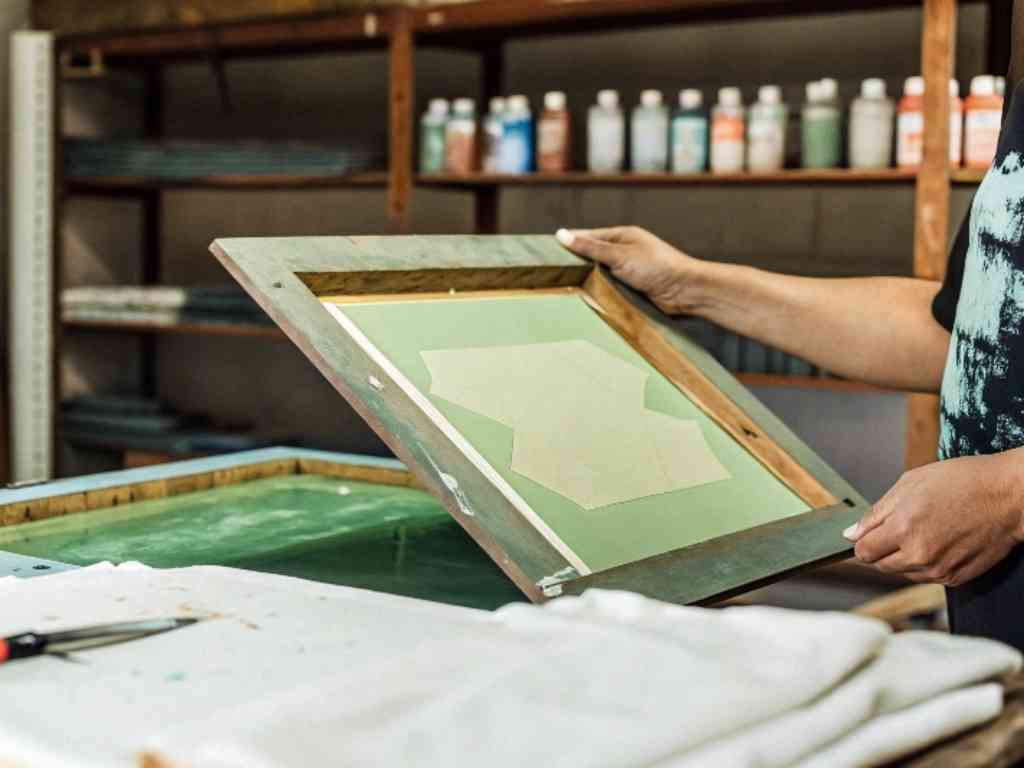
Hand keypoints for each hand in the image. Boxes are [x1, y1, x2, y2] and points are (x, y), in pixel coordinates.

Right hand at [555, 226, 700, 314]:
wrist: (685, 291)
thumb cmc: (656, 267)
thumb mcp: (620, 255)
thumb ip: (591, 247)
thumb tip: (561, 234)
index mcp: (622, 236)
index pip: (588, 237)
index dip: (569, 243)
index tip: (546, 251)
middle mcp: (625, 252)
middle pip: (593, 256)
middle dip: (576, 264)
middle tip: (550, 273)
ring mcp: (629, 271)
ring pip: (601, 274)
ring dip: (588, 280)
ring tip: (562, 287)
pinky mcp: (633, 289)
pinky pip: (611, 288)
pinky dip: (600, 292)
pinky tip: (586, 298)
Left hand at [846, 450, 1023, 586]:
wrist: (1009, 497)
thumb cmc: (962, 482)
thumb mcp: (910, 483)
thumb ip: (876, 513)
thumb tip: (851, 535)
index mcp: (903, 528)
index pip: (863, 551)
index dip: (862, 541)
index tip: (868, 535)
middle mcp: (919, 554)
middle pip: (879, 566)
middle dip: (881, 550)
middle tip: (898, 529)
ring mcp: (938, 570)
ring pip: (902, 573)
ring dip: (903, 557)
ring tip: (923, 531)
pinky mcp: (955, 578)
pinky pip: (926, 577)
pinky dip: (925, 564)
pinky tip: (938, 542)